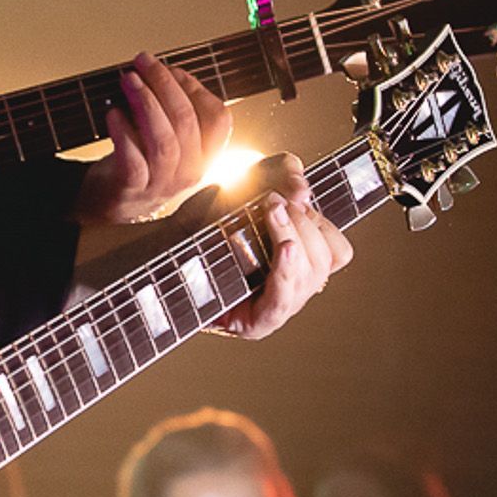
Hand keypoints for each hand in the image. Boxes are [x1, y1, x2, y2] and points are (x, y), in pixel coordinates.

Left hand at [73, 53, 230, 226]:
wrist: (112, 202)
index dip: (196, 88)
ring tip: (129, 80)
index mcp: (204, 157)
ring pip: (164, 140)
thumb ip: (173, 113)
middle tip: (143, 62)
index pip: (218, 119)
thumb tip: (162, 71)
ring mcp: (162, 183)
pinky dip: (123, 133)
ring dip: (145, 102)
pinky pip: (133, 160)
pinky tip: (113, 114)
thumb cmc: (141, 163)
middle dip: (164, 83)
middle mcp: (189, 172)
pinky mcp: (132, 189)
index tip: (173, 69)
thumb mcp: (170, 141)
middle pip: (186, 121)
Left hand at [209, 151, 352, 340]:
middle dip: (305, 223)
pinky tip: (286, 248)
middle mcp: (294, 288)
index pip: (336, 249)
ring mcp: (276, 308)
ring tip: (272, 211)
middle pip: (326, 260)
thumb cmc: (204, 220)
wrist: (160, 248)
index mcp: (300, 262)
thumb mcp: (244, 185)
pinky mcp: (255, 324)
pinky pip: (283, 300)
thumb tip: (300, 180)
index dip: (323, 220)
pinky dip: (287, 271)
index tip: (298, 194)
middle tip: (275, 201)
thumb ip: (276, 172)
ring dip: (295, 236)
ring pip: (310, 277)